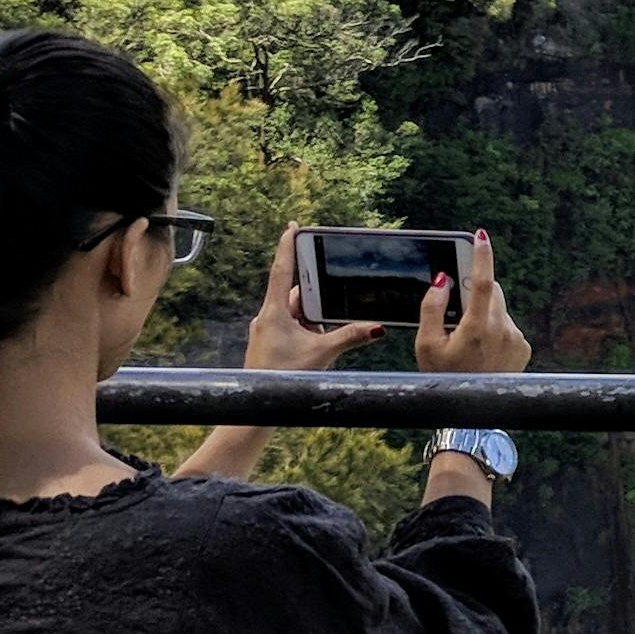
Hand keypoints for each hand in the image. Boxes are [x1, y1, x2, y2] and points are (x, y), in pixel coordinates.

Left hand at [243, 225, 384, 370]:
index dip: (287, 246)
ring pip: (294, 313)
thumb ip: (350, 337)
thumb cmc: (284, 378)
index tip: (291, 226)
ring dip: (312, 317)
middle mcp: (267, 317)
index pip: (282, 270)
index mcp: (274, 311)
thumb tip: (376, 327)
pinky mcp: (269, 344)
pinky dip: (307, 329)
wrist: (258, 407)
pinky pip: (291, 327)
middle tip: (328, 291)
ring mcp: (267, 331)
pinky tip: (318, 342)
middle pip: (293, 293)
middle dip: (314, 294)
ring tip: (325, 329)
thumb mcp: (322, 353)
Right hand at [417, 230, 532, 377]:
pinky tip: (483, 351)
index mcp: (478, 328)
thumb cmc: (443, 380)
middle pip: (491, 292)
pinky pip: (507, 326)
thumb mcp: (426, 345)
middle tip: (456, 315)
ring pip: (499, 309)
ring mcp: (517, 339)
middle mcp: (503, 330)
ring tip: (469, 343)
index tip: (481, 236)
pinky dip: (495, 329)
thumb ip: (431, 308)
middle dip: (474, 294)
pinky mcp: (524, 347)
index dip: (481, 256)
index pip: (483, 282)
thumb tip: (442, 280)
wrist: (472, 415)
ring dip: (484, 314)